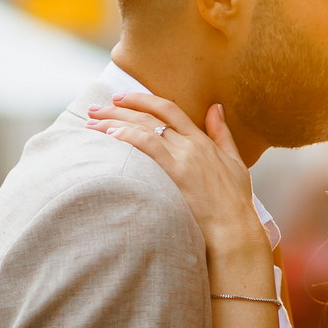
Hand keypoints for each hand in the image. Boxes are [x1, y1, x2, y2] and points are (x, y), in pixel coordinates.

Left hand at [87, 93, 270, 268]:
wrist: (235, 229)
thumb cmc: (235, 202)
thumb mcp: (235, 161)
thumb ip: (222, 133)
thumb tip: (216, 107)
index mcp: (202, 140)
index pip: (168, 109)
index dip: (142, 99)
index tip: (121, 98)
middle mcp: (191, 144)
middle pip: (149, 116)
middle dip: (118, 108)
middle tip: (95, 108)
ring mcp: (184, 158)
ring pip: (144, 128)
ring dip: (114, 122)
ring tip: (92, 122)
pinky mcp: (177, 174)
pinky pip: (148, 147)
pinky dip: (129, 137)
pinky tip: (110, 135)